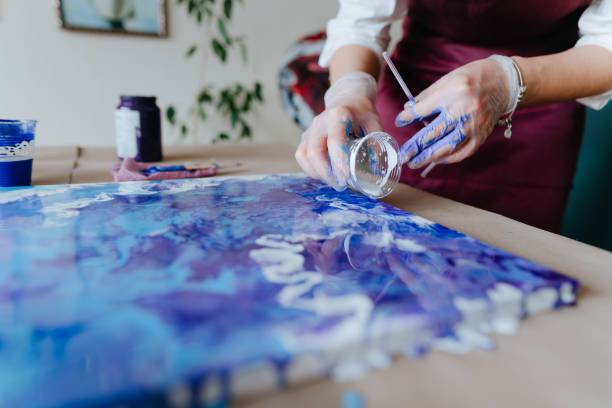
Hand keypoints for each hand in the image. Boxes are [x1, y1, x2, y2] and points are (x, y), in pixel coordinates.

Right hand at [295, 72, 382, 189]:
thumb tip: (378, 168)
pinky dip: (310, 169)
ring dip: (317, 173)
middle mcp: (320, 122)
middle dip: (327, 173)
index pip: (334, 141)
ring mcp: (310, 130)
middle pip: (315, 152)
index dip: (339, 161)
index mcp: (338, 116)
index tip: (346, 177)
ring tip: (333, 181)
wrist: (346, 97)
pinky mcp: (306, 137)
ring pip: (304, 156)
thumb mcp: (374, 122)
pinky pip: (302, 156)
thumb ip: (377, 143)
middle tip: (341, 185)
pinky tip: (323, 175)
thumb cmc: (362, 111)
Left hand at [395, 56, 517, 168]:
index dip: (408, 117)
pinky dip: (448, 158)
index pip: (424, 109)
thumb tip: (408, 112)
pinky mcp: (482, 135)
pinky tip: (436, 160)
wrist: (505, 83)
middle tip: (402, 155)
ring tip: (414, 162)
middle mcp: (464, 110)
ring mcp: (474, 125)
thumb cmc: (473, 78)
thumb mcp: (448, 79)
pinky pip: (463, 152)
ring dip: (428, 157)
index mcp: (454, 91)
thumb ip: (428, 96)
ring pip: (447, 147)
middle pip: (434, 133)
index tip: (400, 122)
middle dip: (415, 146)